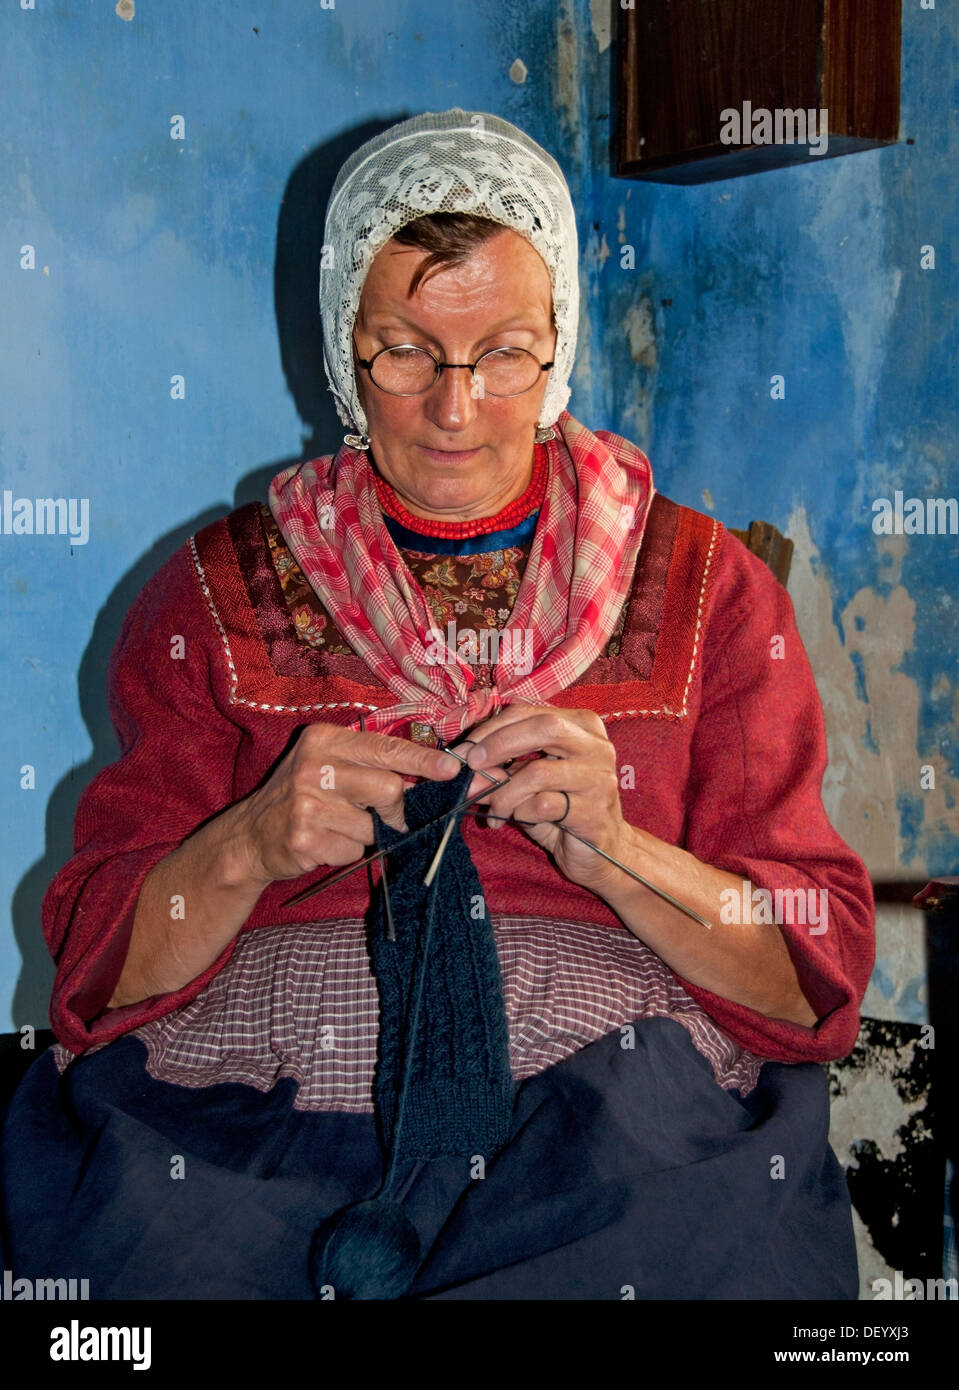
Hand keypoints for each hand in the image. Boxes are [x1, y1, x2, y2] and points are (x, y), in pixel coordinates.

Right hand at [230, 722, 459, 885]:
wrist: (250, 836)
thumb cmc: (302, 796)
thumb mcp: (329, 765)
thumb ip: (372, 765)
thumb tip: (430, 776)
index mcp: (324, 739)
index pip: (386, 747)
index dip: (423, 761)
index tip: (452, 770)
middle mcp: (314, 766)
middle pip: (388, 788)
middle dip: (394, 808)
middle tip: (382, 816)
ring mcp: (307, 803)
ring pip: (372, 825)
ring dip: (364, 834)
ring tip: (336, 827)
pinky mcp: (305, 837)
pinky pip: (353, 850)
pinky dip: (346, 851)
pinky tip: (324, 842)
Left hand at [463, 703, 630, 893]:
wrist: (600, 850)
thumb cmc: (561, 808)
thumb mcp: (527, 782)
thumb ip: (500, 769)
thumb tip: (463, 766)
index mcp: (581, 725)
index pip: (528, 712)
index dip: (490, 729)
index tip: (463, 751)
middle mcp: (596, 746)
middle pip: (543, 727)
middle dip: (498, 744)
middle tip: (472, 767)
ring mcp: (599, 778)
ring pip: (539, 771)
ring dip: (504, 792)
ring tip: (494, 809)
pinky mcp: (594, 811)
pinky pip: (544, 805)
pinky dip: (521, 812)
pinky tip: (517, 819)